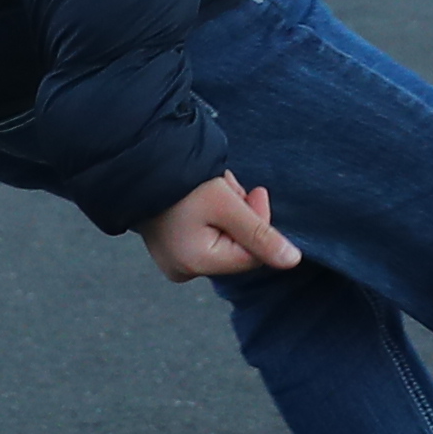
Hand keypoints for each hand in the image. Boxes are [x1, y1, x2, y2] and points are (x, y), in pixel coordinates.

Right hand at [141, 174, 298, 281]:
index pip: (253, 254)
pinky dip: (214, 214)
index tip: (256, 191)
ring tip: (214, 186)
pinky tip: (203, 196)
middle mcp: (183, 270)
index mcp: (195, 265)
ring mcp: (175, 261)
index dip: (260, 221)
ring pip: (226, 238)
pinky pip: (208, 235)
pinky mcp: (172, 249)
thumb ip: (261, 233)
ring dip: (229, 210)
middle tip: (227, 185)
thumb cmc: (181, 182)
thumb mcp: (226, 204)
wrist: (139, 163)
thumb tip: (293, 261)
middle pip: (238, 247)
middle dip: (242, 214)